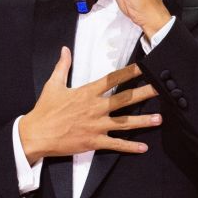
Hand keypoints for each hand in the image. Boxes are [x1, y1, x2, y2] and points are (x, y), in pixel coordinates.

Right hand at [19, 47, 160, 163]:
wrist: (36, 134)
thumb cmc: (45, 110)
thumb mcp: (53, 85)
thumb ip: (62, 66)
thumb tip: (65, 50)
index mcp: (87, 93)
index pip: (112, 79)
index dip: (130, 72)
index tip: (144, 67)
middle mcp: (95, 108)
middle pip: (125, 99)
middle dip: (144, 93)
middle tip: (161, 89)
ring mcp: (97, 126)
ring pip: (125, 122)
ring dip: (143, 121)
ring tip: (159, 118)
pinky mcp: (94, 141)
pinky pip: (115, 144)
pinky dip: (130, 147)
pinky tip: (143, 148)